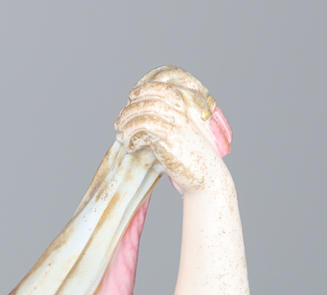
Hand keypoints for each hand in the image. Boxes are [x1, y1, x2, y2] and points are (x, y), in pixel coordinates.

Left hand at [115, 66, 233, 193]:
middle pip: (148, 97)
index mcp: (188, 103)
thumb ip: (168, 117)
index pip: (161, 85)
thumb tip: (138, 110)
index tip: (130, 99)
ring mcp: (176, 124)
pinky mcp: (169, 140)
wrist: (207, 176)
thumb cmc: (191, 155)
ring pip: (142, 113)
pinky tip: (131, 147)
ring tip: (120, 136)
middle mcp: (183, 110)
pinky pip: (142, 131)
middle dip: (129, 109)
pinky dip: (132, 139)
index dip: (142, 89)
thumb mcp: (183, 130)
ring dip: (127, 124)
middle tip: (119, 122)